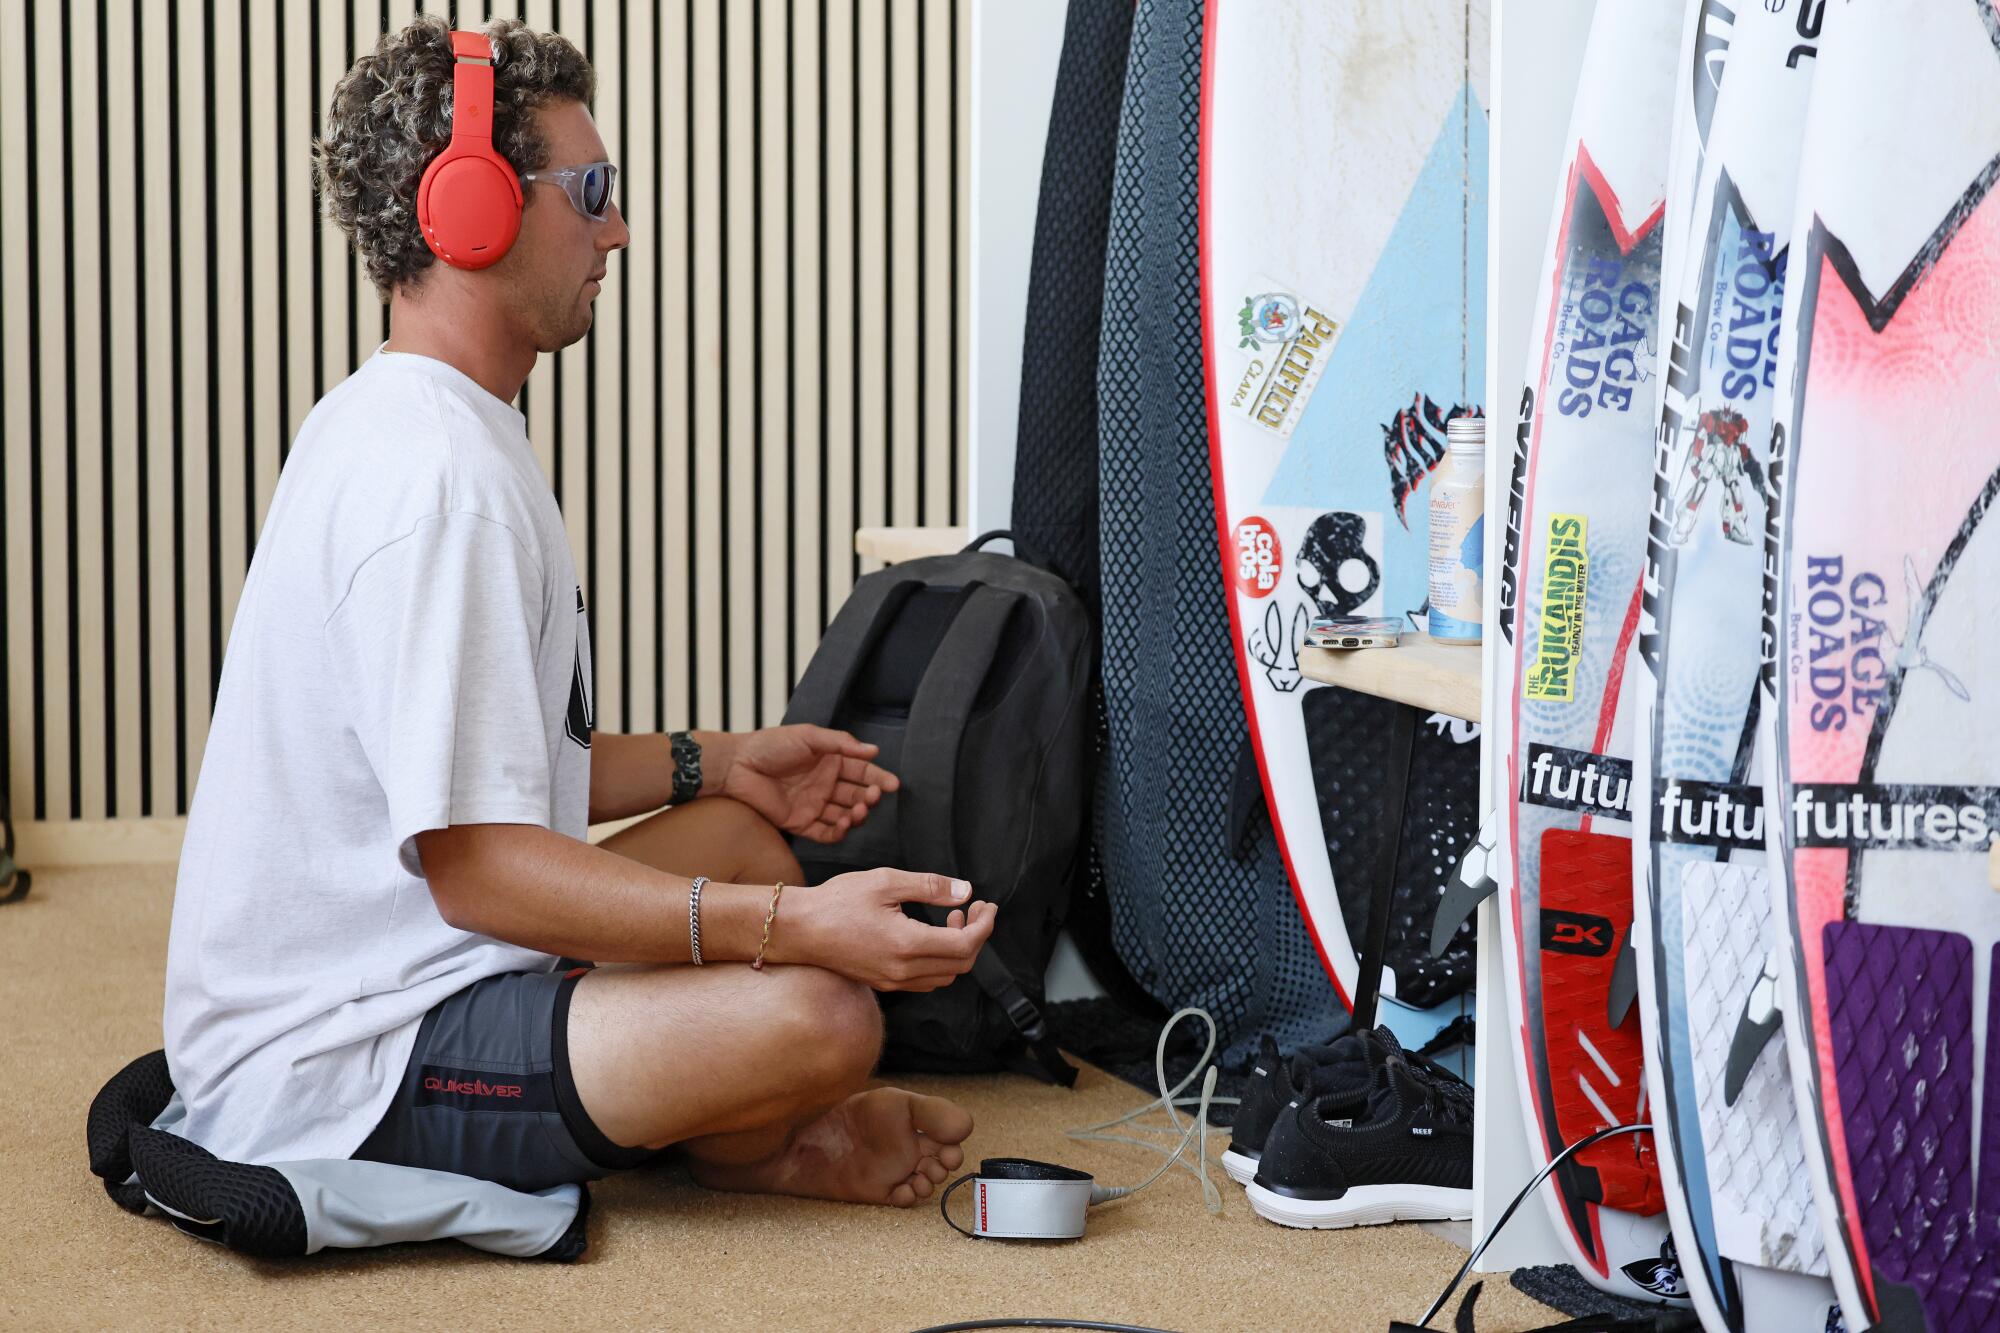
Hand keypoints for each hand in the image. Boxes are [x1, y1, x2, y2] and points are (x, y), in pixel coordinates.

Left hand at [713, 725, 899, 842]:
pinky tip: (843, 825)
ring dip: (856, 815)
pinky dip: (838, 832)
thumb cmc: (771, 745)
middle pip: (857, 795)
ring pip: (845, 815)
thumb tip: (873, 750)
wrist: (737, 765)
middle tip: (873, 797)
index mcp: (831, 762)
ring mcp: (815, 805)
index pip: (862, 771)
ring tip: (858, 811)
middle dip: (869, 798)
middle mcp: (826, 784)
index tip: (893, 785)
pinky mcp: (801, 823)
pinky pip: (825, 833)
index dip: (879, 778)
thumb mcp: (808, 736)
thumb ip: (840, 743)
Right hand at [776, 869, 997, 991]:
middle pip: (961, 964)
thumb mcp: (886, 881)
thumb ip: (930, 887)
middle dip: (976, 936)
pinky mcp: (883, 983)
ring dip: (959, 950)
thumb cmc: (837, 901)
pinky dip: (940, 961)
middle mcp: (903, 970)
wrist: (798, 929)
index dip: (984, 925)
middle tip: (974, 909)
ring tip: (952, 919)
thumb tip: (965, 891)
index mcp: (907, 945)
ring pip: (945, 976)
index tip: (987, 905)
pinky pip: (925, 980)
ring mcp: (892, 981)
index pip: (965, 945)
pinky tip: (931, 935)